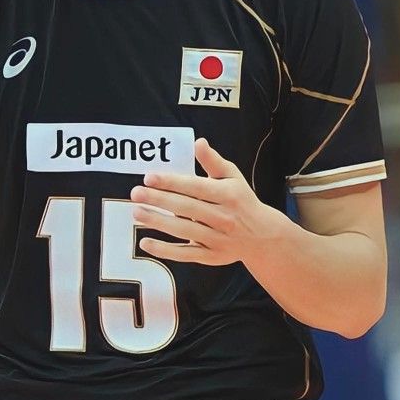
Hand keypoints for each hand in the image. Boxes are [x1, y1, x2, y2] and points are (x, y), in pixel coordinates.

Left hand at [130, 137, 276, 265]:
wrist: (263, 237)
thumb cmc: (242, 201)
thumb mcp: (232, 177)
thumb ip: (213, 161)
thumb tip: (198, 143)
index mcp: (228, 195)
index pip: (195, 187)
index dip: (172, 182)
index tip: (150, 177)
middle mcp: (223, 218)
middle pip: (186, 208)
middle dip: (159, 200)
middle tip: (136, 193)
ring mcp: (217, 239)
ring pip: (183, 231)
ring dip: (158, 222)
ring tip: (136, 212)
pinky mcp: (212, 256)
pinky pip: (185, 254)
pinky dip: (165, 250)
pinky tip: (145, 242)